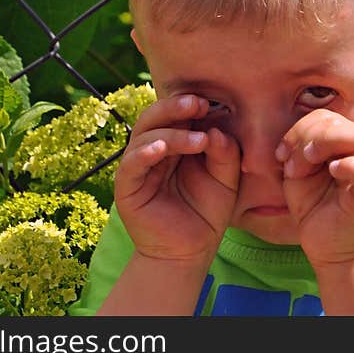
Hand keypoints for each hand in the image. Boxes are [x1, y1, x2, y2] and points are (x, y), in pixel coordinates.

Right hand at [113, 94, 239, 265]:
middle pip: (154, 117)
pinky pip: (131, 164)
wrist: (190, 251)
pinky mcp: (127, 188)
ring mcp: (138, 168)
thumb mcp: (226, 179)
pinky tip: (159, 148)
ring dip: (171, 133)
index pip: (175, 114)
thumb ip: (225, 153)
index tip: (210, 101)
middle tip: (197, 104)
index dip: (189, 104)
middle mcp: (153, 150)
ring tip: (199, 140)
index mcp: (175, 143)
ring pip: (144, 136)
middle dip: (175, 107)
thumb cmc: (207, 211)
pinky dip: (143, 152)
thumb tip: (215, 130)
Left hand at [276, 109, 353, 266]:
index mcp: (345, 144)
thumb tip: (293, 139)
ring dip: (325, 144)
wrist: (331, 248)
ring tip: (307, 165)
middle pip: (339, 122)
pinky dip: (350, 166)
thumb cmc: (317, 206)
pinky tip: (332, 171)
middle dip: (307, 136)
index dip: (299, 128)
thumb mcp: (300, 174)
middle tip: (292, 165)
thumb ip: (298, 150)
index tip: (281, 154)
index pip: (325, 117)